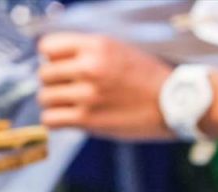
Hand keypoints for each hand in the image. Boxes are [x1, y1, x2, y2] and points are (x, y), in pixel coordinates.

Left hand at [37, 33, 173, 139]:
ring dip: (52, 103)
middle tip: (64, 88)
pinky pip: (50, 119)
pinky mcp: (87, 120)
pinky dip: (54, 120)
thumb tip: (53, 58)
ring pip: (44, 98)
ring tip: (68, 104)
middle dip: (51, 82)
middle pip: (43, 73)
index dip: (50, 57)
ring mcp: (87, 95)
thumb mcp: (119, 49)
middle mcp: (90, 67)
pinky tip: (67, 118)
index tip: (59, 66)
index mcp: (97, 46)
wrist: (173, 103)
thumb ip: (87, 51)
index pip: (48, 46)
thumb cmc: (147, 77)